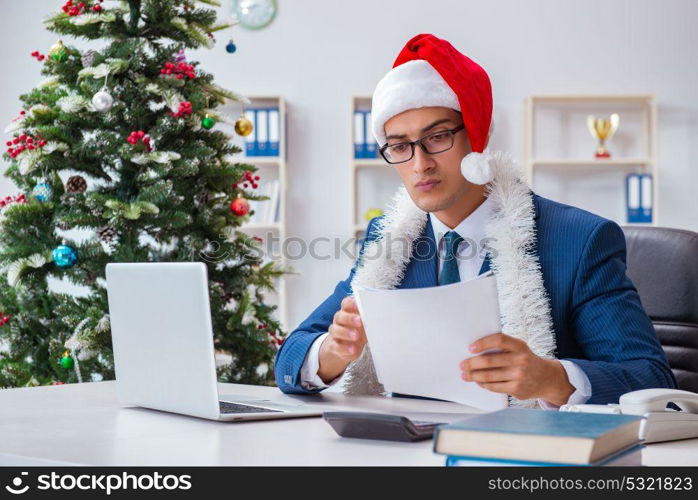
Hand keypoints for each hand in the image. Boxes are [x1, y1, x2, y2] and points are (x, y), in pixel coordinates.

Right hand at [318, 296, 366, 382]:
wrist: (348, 348)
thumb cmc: (359, 331)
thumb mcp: (366, 325)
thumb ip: (369, 320)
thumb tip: (379, 318)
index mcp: (347, 312)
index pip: (346, 303)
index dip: (351, 303)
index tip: (358, 305)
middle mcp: (339, 320)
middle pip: (340, 316)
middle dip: (349, 318)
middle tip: (359, 321)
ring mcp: (335, 333)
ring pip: (335, 330)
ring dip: (346, 333)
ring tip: (356, 336)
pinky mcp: (334, 345)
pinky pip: (335, 346)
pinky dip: (344, 348)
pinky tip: (352, 349)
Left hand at [460, 333, 574, 405]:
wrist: (547, 378)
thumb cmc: (526, 360)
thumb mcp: (519, 349)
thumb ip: (501, 347)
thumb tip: (475, 350)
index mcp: (519, 346)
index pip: (499, 340)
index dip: (483, 343)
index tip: (470, 348)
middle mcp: (521, 360)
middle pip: (490, 361)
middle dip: (472, 363)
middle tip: (462, 364)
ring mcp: (519, 375)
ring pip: (489, 376)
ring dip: (474, 376)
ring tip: (465, 375)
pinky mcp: (517, 389)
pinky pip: (494, 386)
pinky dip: (483, 384)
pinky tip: (478, 381)